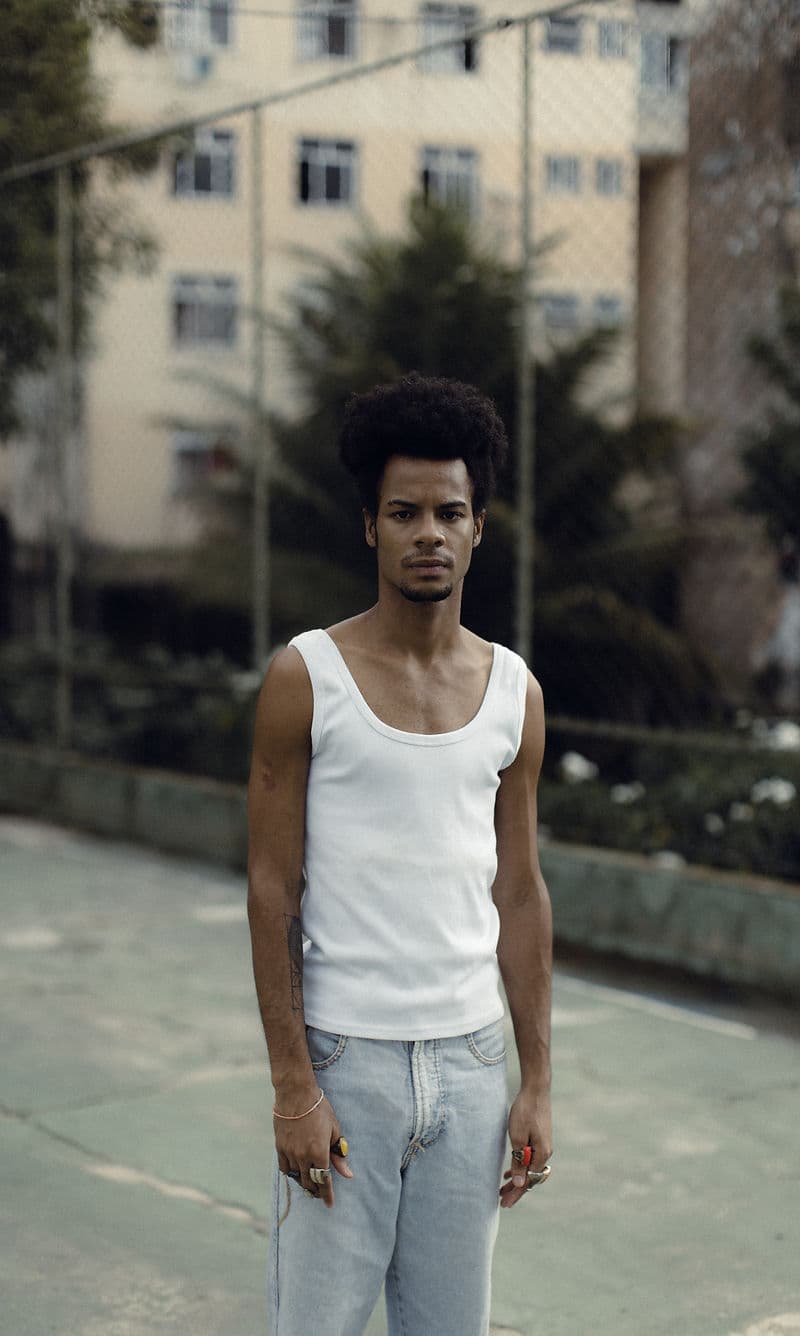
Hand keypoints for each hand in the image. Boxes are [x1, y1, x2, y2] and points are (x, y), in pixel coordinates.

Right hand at [274, 1095, 353, 1208]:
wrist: (296, 1094)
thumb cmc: (319, 1109)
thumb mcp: (334, 1130)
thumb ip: (338, 1155)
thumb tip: (347, 1174)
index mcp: (319, 1153)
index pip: (324, 1181)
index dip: (327, 1195)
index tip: (329, 1205)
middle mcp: (303, 1156)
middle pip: (309, 1182)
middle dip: (316, 1190)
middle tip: (320, 1192)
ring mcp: (289, 1152)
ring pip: (296, 1177)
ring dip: (303, 1182)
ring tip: (309, 1183)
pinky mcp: (279, 1147)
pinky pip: (284, 1167)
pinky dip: (291, 1173)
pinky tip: (296, 1172)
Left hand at [499, 1087, 551, 1208]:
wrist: (536, 1090)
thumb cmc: (525, 1112)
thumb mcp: (517, 1138)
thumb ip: (519, 1162)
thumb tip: (520, 1184)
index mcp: (541, 1154)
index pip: (528, 1181)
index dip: (516, 1193)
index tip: (504, 1204)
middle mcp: (545, 1152)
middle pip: (530, 1177)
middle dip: (516, 1190)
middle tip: (502, 1201)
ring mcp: (543, 1146)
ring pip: (529, 1169)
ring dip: (517, 1179)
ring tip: (503, 1189)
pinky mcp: (539, 1139)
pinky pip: (530, 1159)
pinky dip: (520, 1167)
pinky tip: (509, 1171)